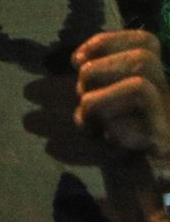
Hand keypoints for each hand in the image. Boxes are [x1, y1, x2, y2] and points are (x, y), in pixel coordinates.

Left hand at [74, 30, 168, 155]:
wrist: (149, 179)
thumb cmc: (120, 137)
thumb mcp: (105, 103)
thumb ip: (92, 84)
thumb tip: (62, 71)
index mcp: (154, 79)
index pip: (146, 42)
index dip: (108, 42)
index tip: (76, 60)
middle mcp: (168, 94)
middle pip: (142, 60)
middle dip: (98, 72)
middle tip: (82, 94)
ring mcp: (168, 118)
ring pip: (139, 88)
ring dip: (98, 102)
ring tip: (88, 121)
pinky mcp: (164, 144)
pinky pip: (135, 129)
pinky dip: (110, 132)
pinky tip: (105, 141)